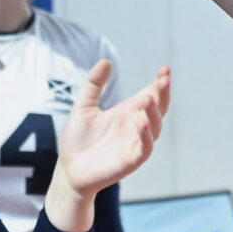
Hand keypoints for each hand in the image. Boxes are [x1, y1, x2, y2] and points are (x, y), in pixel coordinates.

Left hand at [48, 61, 171, 231]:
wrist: (68, 170)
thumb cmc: (77, 140)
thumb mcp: (83, 107)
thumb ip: (94, 84)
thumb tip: (106, 60)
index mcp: (127, 112)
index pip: (150, 94)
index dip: (159, 83)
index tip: (164, 69)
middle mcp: (135, 126)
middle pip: (158, 108)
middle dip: (163, 94)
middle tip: (164, 79)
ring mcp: (135, 143)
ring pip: (155, 127)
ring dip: (154, 113)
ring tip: (148, 98)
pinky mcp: (130, 160)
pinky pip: (144, 148)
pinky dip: (146, 137)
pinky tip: (142, 124)